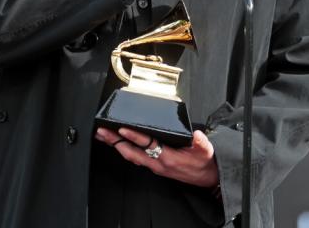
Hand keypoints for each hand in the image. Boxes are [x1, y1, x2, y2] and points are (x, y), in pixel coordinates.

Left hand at [94, 127, 219, 187]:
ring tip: (103, 136)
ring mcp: (155, 166)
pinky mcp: (155, 166)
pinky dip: (124, 150)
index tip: (123, 129)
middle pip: (132, 152)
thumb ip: (201, 143)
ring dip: (116, 146)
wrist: (207, 178)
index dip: (134, 137)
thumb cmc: (204, 164)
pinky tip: (118, 144)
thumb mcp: (206, 152)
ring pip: (131, 156)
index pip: (147, 145)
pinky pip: (135, 158)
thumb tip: (196, 135)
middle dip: (115, 142)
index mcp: (168, 158)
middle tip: (102, 132)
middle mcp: (158, 163)